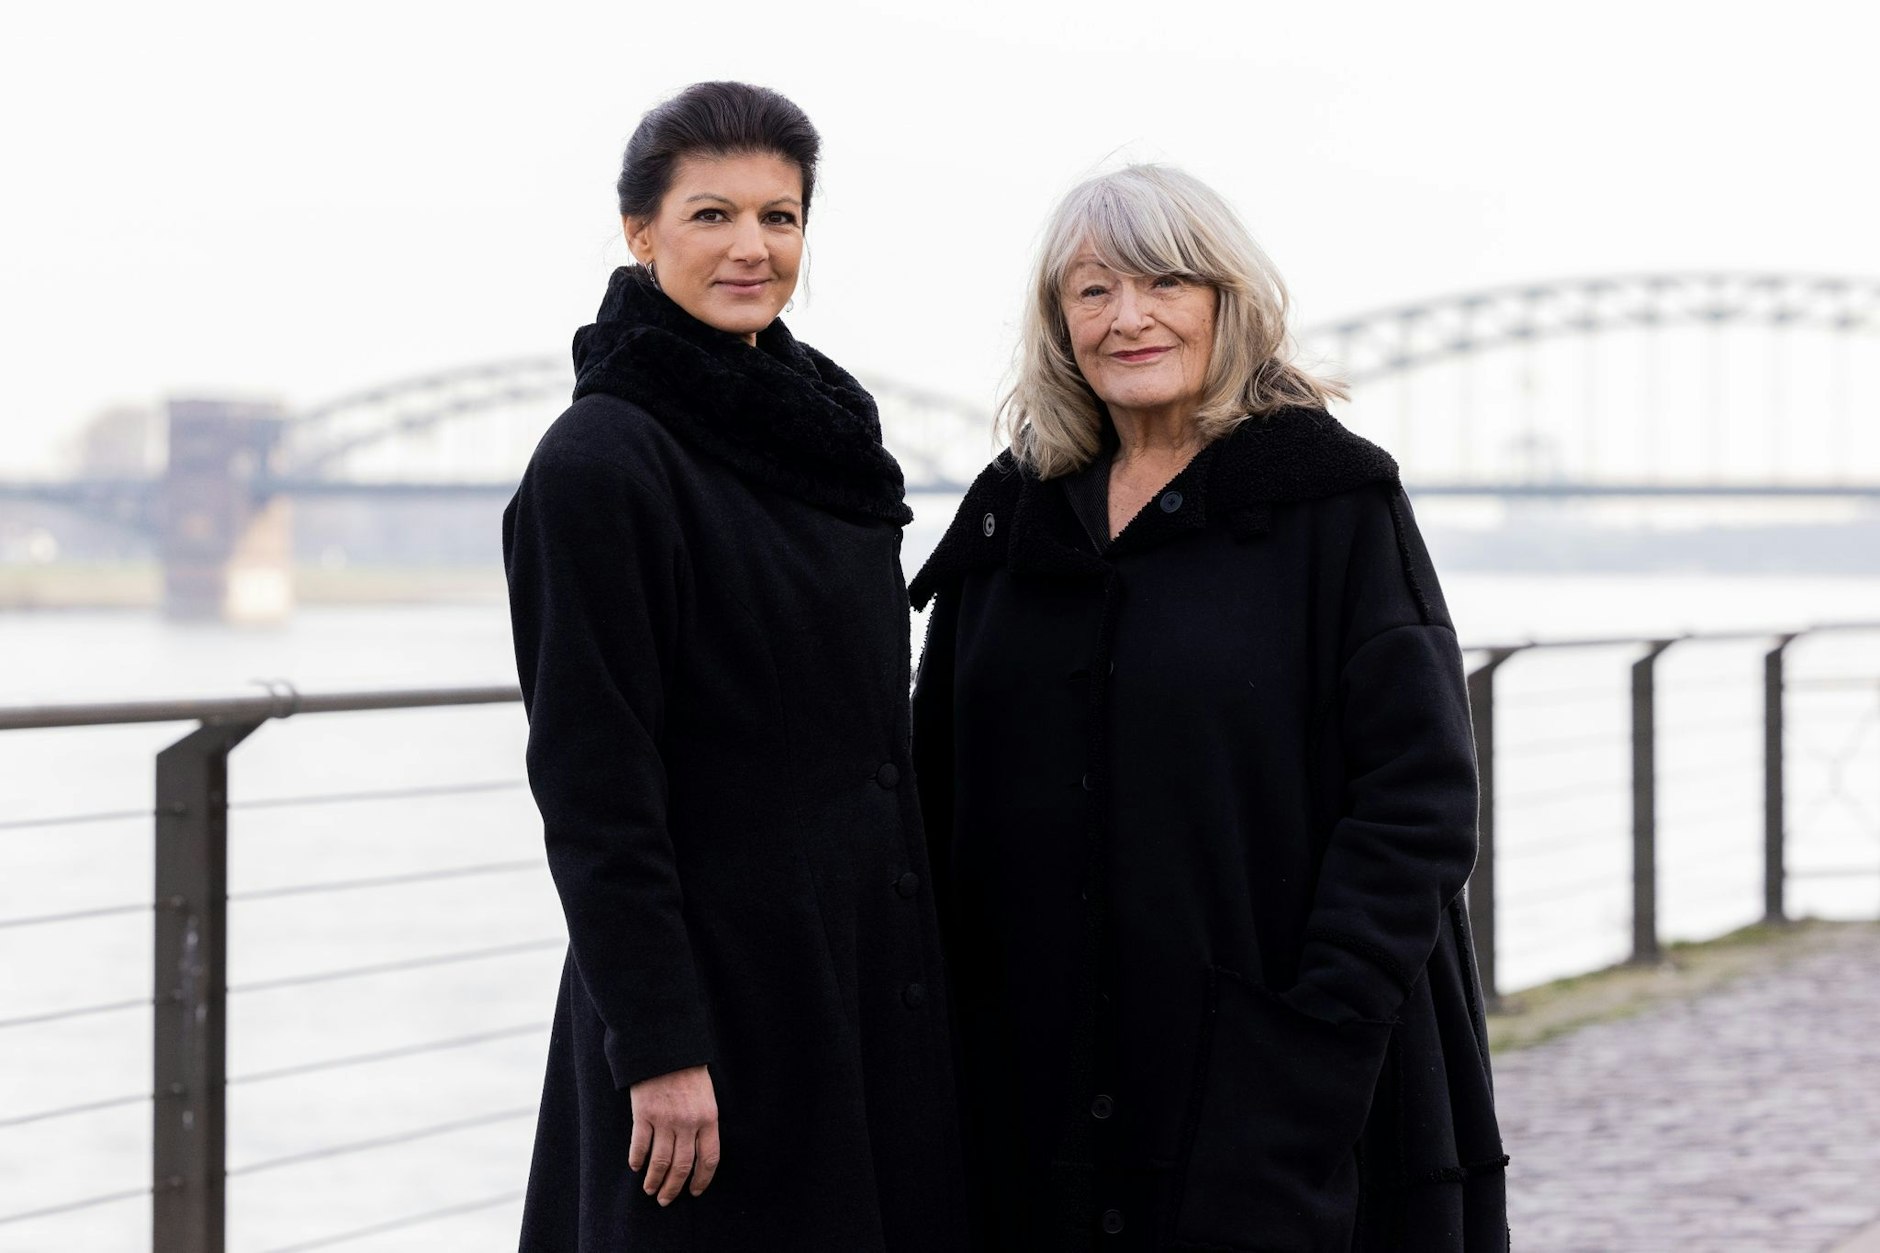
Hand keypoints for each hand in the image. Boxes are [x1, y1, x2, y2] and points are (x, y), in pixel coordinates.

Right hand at [628, 1064, 720, 1205]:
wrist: (666, 1046)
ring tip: (650, 1190)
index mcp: (708, 1118)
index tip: (694, 1192)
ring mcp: (665, 1119)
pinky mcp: (643, 1113)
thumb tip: (696, 1152)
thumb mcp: (706, 1095)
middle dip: (674, 1187)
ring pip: (660, 1161)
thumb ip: (703, 1122)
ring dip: (654, 1180)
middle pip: (682, 1166)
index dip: (701, 1180)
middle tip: (665, 1200)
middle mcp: (688, 1122)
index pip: (709, 1159)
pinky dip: (637, 1159)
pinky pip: (640, 1145)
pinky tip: (636, 1167)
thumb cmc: (688, 1069)